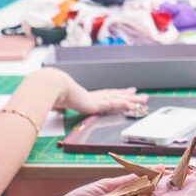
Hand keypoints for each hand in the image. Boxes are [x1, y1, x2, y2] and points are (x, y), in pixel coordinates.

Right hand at [32, 67, 148, 114]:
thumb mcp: (58, 101)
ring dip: (133, 100)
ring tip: (144, 100)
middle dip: (130, 96)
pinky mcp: (97, 104)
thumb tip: (51, 107)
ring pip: (120, 99)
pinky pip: (114, 104)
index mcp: (87, 97)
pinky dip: (124, 104)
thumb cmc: (53, 93)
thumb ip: (59, 105)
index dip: (116, 94)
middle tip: (142, 96)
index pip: (106, 95)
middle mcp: (94, 97)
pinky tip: (133, 105)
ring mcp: (96, 100)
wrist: (53, 88)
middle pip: (117, 95)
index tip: (126, 92)